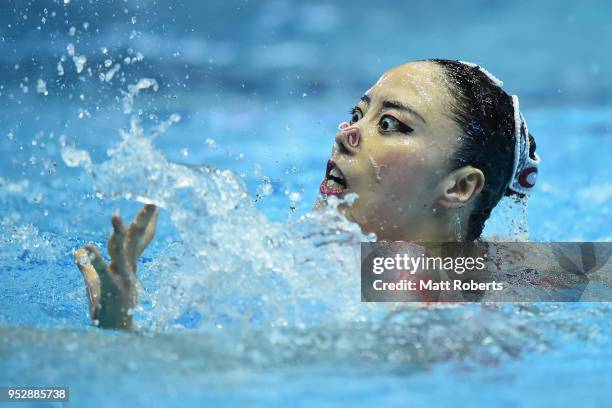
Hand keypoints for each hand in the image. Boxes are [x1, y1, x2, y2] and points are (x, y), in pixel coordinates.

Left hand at [74, 204, 158, 329]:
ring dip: (120, 233)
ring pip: (123, 252)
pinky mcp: (113, 291)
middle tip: (152, 202)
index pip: (139, 240)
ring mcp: (124, 280)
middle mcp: (130, 270)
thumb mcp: (97, 284)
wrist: (115, 334)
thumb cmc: (107, 309)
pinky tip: (87, 247)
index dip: (146, 222)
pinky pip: (104, 272)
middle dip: (145, 220)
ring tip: (116, 215)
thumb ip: (89, 266)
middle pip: (137, 241)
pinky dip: (95, 260)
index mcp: (129, 266)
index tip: (154, 205)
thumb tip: (78, 250)